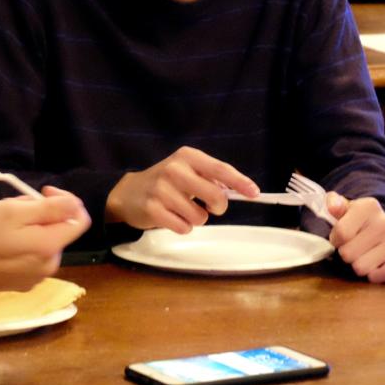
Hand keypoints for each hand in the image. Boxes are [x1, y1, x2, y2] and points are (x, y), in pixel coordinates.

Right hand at [0, 188, 89, 291]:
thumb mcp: (13, 211)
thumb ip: (49, 208)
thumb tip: (75, 204)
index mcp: (50, 245)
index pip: (80, 219)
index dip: (66, 200)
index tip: (42, 192)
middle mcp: (50, 265)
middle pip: (60, 230)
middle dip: (42, 214)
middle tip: (14, 207)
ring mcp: (37, 277)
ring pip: (45, 242)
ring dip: (31, 228)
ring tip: (4, 225)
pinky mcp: (23, 283)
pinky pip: (33, 257)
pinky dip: (23, 245)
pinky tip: (2, 243)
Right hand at [105, 147, 257, 233]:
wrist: (129, 193)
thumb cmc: (166, 183)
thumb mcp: (187, 171)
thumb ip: (211, 178)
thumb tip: (239, 189)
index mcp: (187, 156)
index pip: (220, 169)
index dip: (240, 182)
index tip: (254, 193)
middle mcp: (174, 169)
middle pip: (215, 196)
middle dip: (218, 207)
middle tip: (209, 207)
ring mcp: (162, 189)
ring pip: (200, 217)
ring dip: (196, 219)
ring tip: (182, 210)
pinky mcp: (153, 209)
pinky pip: (184, 227)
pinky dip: (182, 227)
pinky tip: (171, 217)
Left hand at [325, 193, 384, 282]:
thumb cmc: (359, 222)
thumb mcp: (346, 209)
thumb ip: (334, 204)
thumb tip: (332, 205)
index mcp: (369, 206)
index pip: (341, 233)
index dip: (335, 239)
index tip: (340, 237)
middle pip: (347, 254)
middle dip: (345, 253)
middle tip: (353, 247)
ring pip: (360, 268)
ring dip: (358, 265)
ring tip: (363, 255)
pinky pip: (378, 277)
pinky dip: (373, 275)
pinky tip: (375, 264)